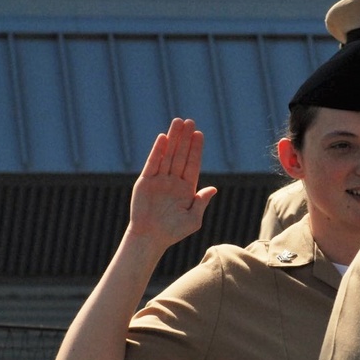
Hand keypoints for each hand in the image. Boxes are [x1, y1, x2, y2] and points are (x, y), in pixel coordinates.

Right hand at [128, 118, 216, 249]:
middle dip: (185, 139)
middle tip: (190, 121)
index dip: (196, 149)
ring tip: (177, 122)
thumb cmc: (173, 232)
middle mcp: (174, 181)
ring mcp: (160, 180)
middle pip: (181, 155)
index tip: (199, 134)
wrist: (151, 238)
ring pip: (168, 155)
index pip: (192, 164)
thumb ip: (201, 202)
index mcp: (187, 188)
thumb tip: (213, 188)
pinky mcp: (146, 181)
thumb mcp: (193, 219)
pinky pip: (153, 163)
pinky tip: (163, 138)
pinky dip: (157, 151)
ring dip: (173, 139)